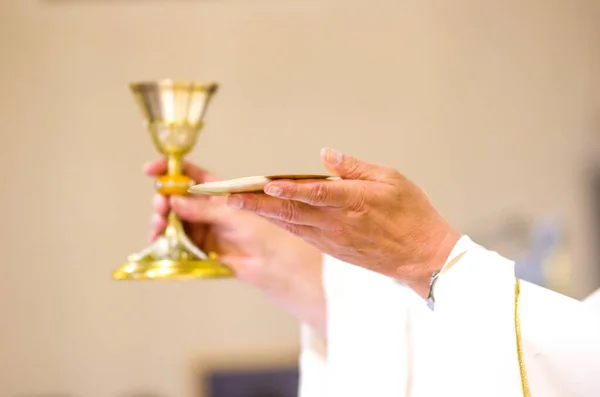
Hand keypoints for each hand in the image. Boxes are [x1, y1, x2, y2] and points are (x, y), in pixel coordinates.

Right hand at [145, 159, 324, 332]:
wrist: (268, 262)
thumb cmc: (259, 231)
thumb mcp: (231, 215)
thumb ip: (203, 209)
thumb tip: (174, 202)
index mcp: (214, 190)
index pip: (187, 173)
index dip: (169, 168)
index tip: (151, 170)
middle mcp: (203, 206)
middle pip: (173, 196)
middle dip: (162, 198)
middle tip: (161, 205)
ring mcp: (197, 226)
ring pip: (169, 218)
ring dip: (160, 218)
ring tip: (160, 223)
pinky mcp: (194, 245)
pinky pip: (172, 239)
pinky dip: (161, 238)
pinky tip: (157, 238)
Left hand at [226, 148, 460, 297]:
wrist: (422, 257)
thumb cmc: (412, 213)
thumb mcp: (391, 179)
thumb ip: (355, 167)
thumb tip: (326, 155)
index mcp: (354, 201)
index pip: (315, 193)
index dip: (288, 190)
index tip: (264, 184)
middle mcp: (338, 223)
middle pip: (292, 212)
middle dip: (258, 204)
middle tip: (229, 197)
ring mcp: (333, 239)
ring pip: (291, 225)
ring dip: (262, 214)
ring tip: (237, 203)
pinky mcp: (332, 249)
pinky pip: (301, 234)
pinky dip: (281, 223)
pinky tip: (265, 215)